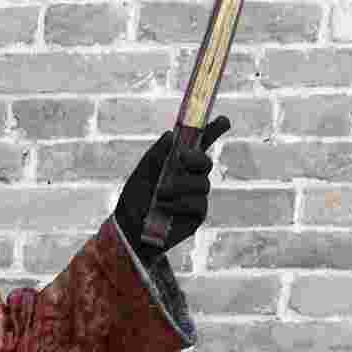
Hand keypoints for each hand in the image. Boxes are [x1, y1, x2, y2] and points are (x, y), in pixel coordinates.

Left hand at [114, 116, 230, 259]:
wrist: (128, 230)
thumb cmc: (134, 200)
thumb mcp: (141, 174)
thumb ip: (156, 155)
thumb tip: (171, 135)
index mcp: (178, 164)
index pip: (200, 145)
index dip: (214, 131)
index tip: (224, 121)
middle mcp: (190, 178)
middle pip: (206, 162)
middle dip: (197, 157)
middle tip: (181, 158)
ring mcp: (196, 196)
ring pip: (202, 184)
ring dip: (180, 186)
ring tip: (160, 194)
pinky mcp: (197, 215)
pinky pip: (198, 203)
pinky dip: (180, 203)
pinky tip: (165, 207)